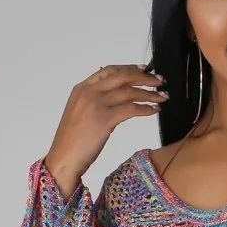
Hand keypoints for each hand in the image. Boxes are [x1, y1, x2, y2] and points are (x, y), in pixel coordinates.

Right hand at [43, 63, 168, 197]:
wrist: (64, 158)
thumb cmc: (71, 141)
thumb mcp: (78, 112)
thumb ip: (93, 100)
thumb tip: (112, 94)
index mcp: (82, 88)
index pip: (109, 70)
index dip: (129, 68)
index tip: (144, 68)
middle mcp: (89, 92)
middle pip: (122, 76)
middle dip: (143, 77)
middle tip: (159, 80)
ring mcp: (97, 104)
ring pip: (129, 92)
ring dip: (149, 93)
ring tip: (162, 96)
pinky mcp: (105, 119)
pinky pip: (131, 109)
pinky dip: (145, 109)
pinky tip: (154, 110)